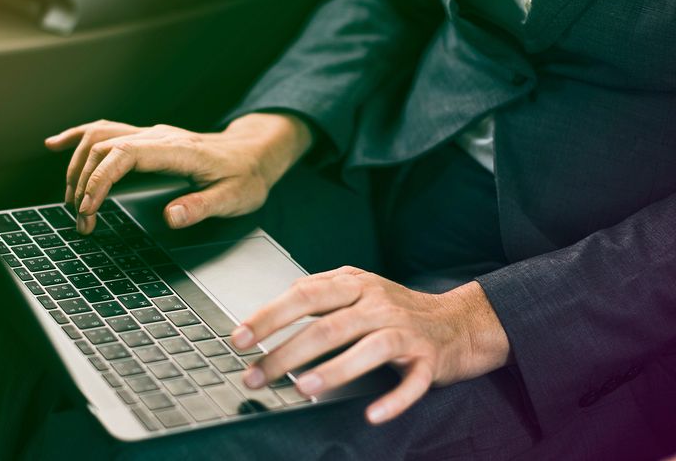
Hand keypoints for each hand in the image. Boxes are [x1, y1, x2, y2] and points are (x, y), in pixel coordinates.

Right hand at [44, 113, 312, 233]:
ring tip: (71, 200)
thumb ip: (202, 207)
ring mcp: (151, 135)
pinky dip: (78, 137)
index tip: (88, 208)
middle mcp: (159, 137)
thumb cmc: (245, 176)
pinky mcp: (147, 139)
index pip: (125, 155)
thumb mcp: (234, 198)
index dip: (100, 179)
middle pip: (104, 147)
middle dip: (83, 182)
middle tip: (81, 220)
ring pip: (99, 137)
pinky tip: (56, 144)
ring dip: (77, 167)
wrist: (255, 153)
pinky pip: (105, 130)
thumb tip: (170, 217)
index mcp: (178, 151)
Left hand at [230, 267, 509, 423]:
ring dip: (333, 370)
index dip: (269, 316)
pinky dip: (393, 399)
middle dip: (286, 353)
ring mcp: (405, 331)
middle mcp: (378, 304)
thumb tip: (270, 309)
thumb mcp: (356, 289)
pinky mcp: (429, 359)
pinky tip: (372, 414)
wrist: (459, 321)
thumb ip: (318, 294)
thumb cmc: (396, 310)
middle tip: (257, 374)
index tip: (240, 338)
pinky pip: (412, 382)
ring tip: (303, 388)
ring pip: (368, 349)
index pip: (303, 296)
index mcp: (354, 284)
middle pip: (328, 326)